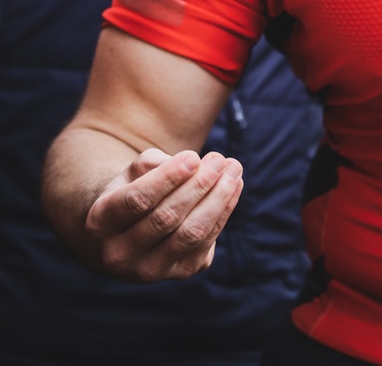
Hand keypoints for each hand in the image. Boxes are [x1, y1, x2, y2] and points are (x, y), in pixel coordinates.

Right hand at [85, 147, 243, 280]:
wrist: (124, 234)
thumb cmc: (129, 191)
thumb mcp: (129, 173)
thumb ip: (153, 165)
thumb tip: (195, 166)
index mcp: (100, 223)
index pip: (137, 200)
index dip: (168, 178)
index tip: (193, 156)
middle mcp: (120, 255)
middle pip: (167, 218)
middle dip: (199, 185)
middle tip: (220, 159)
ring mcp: (150, 270)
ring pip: (191, 234)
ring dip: (219, 198)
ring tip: (233, 170)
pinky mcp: (179, 273)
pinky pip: (206, 243)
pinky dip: (223, 212)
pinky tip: (233, 187)